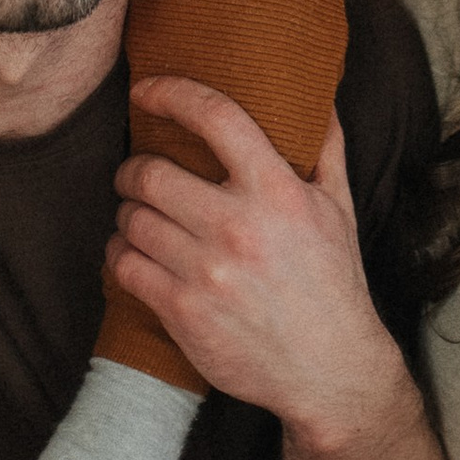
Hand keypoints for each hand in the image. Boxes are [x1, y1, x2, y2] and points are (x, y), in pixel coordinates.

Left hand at [108, 80, 410, 451]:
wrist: (330, 370)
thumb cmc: (333, 282)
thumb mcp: (340, 208)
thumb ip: (327, 147)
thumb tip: (321, 95)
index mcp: (278, 191)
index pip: (215, 117)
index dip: (170, 92)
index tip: (146, 88)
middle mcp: (238, 226)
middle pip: (150, 174)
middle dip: (132, 170)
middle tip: (135, 175)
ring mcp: (207, 272)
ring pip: (132, 220)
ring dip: (126, 214)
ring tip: (136, 217)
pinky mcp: (183, 312)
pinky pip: (126, 267)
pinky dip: (120, 255)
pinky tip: (131, 253)